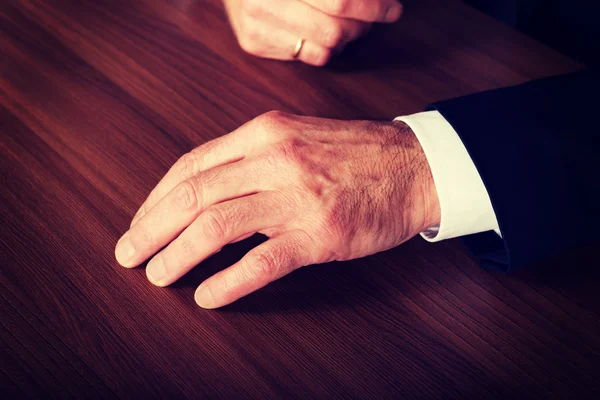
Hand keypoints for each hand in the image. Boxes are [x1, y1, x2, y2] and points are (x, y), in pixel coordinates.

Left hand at [115, 112, 439, 307]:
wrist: (414, 166)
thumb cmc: (353, 155)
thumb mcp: (295, 136)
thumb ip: (249, 156)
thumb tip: (200, 189)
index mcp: (264, 133)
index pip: (191, 166)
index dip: (156, 198)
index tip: (141, 221)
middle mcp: (275, 160)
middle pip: (193, 195)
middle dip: (150, 228)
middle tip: (129, 253)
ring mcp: (297, 198)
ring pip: (216, 227)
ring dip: (176, 254)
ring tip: (157, 274)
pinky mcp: (320, 235)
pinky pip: (261, 262)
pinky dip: (227, 282)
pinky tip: (208, 295)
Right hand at [224, 0, 402, 65]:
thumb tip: (381, 4)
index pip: (340, 1)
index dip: (373, 6)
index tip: (392, 8)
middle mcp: (264, 0)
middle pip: (335, 27)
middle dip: (365, 23)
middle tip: (376, 15)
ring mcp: (256, 23)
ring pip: (325, 46)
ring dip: (348, 37)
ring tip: (351, 24)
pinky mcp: (254, 43)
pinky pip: (309, 56)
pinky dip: (327, 47)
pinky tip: (325, 33)